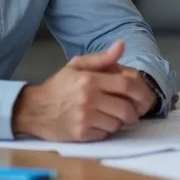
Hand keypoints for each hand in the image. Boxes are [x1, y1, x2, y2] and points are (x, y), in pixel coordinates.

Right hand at [11, 40, 155, 141]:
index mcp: (89, 79)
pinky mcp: (81, 134)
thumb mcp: (77, 65)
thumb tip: (121, 45)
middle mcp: (88, 99)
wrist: (34, 109)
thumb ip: (102, 58)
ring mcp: (84, 118)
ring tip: (112, 116)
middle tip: (134, 112)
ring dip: (120, 122)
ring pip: (118, 124)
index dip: (142, 92)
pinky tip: (99, 123)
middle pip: (126, 108)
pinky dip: (107, 130)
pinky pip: (106, 134)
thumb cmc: (59, 86)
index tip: (145, 98)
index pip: (126, 85)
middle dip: (135, 112)